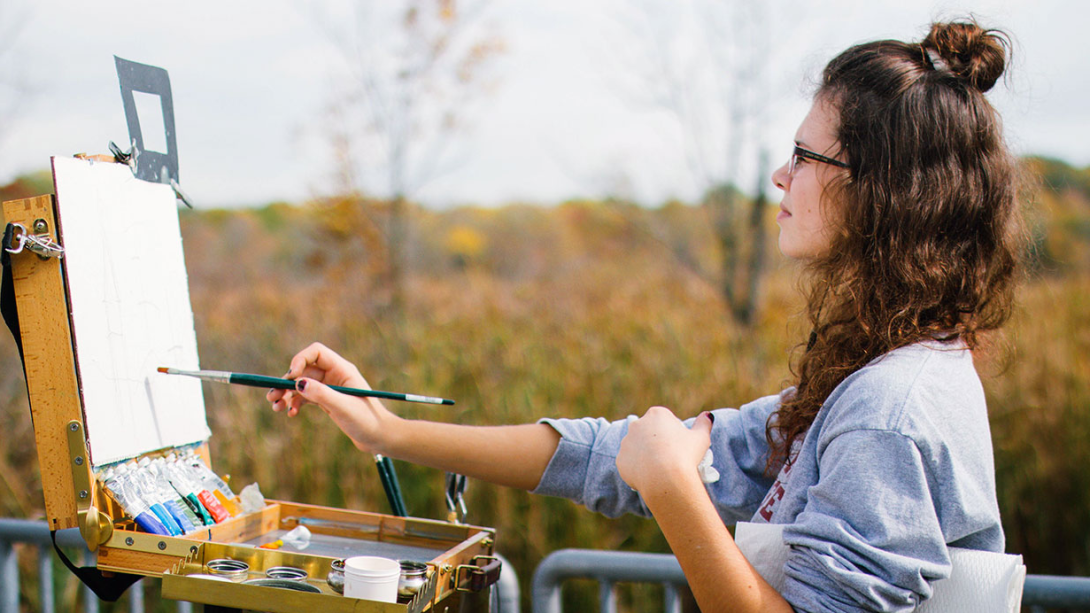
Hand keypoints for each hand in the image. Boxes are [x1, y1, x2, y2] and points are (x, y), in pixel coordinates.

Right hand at [266, 342, 394, 452]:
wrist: (379, 437)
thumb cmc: (367, 420)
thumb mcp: (343, 407)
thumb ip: (321, 394)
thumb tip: (298, 383)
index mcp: (342, 369)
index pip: (316, 353)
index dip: (300, 360)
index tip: (291, 377)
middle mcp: (335, 375)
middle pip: (304, 370)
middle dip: (287, 382)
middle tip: (272, 396)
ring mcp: (331, 388)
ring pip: (302, 385)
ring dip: (287, 394)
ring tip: (276, 407)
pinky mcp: (328, 401)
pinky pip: (306, 397)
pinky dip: (295, 403)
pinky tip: (291, 414)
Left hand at [616, 407, 712, 497]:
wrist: (666, 479)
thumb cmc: (685, 455)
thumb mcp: (701, 438)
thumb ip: (704, 424)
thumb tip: (708, 415)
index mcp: (657, 414)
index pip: (664, 421)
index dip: (673, 434)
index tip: (679, 447)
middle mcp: (638, 424)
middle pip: (648, 433)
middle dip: (656, 443)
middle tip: (669, 459)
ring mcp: (626, 442)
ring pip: (637, 448)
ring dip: (645, 455)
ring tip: (659, 470)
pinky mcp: (620, 460)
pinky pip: (629, 464)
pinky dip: (637, 469)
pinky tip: (649, 477)